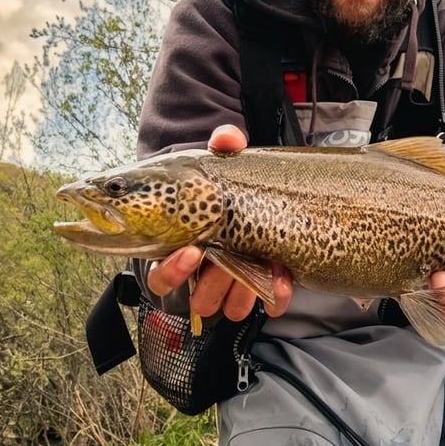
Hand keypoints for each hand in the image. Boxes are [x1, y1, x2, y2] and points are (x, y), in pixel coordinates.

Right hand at [146, 124, 292, 320]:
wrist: (264, 197)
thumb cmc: (228, 188)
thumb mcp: (225, 167)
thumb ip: (224, 149)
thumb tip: (227, 138)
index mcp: (182, 247)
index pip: (161, 275)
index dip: (171, 272)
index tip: (191, 251)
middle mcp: (206, 273)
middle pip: (197, 300)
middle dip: (212, 283)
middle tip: (224, 260)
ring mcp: (235, 284)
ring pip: (228, 307)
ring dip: (241, 292)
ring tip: (256, 266)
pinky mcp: (263, 287)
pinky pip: (267, 304)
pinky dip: (275, 294)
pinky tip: (283, 277)